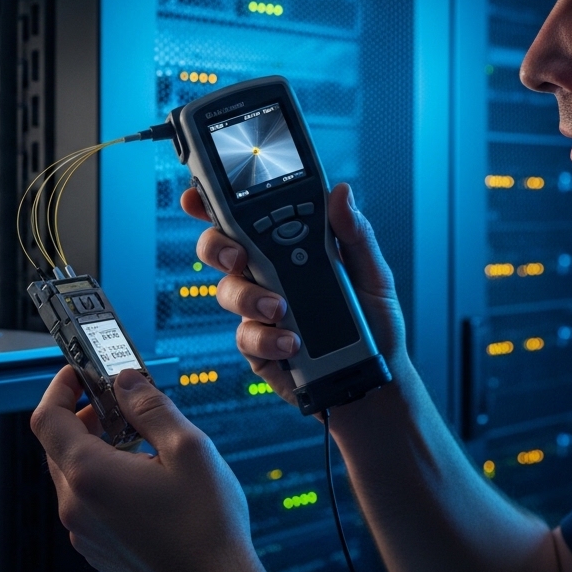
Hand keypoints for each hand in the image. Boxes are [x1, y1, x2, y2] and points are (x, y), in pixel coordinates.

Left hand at [31, 366, 284, 571]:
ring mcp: (84, 531)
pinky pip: (86, 501)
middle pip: (57, 444)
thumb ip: (151, 408)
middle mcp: (76, 505)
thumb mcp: (188, 448)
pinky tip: (144, 476)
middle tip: (119, 401)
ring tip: (140, 439)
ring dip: (96, 446)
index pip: (47, 417)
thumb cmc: (206, 528)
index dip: (59, 386)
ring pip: (73, 473)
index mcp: (90, 475)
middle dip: (83, 414)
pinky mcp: (98, 547)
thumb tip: (127, 382)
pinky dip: (104, 477)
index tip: (80, 372)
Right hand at [181, 182, 409, 406]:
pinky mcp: (259, 346)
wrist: (374, 378)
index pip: (248, 217)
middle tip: (237, 256)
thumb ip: (355, 234)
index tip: (196, 195)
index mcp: (291, 249)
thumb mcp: (373, 273)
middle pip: (221, 249)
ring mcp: (259, 311)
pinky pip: (245, 336)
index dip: (214, 202)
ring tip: (280, 308)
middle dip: (216, 246)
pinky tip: (291, 342)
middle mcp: (268, 275)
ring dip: (248, 297)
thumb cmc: (375, 322)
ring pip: (228, 292)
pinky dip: (267, 337)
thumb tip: (341, 193)